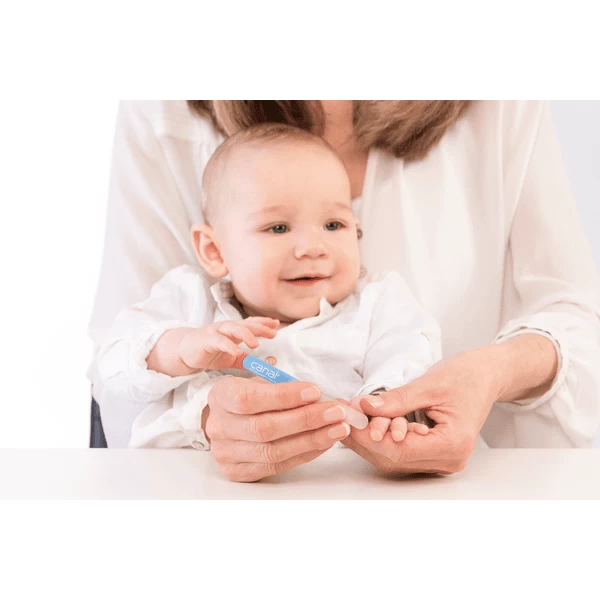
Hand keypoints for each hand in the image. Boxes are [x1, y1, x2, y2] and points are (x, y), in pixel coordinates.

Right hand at [180, 317, 278, 370]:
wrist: (185, 351)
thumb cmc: (210, 352)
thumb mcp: (232, 358)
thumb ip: (247, 360)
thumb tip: (266, 365)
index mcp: (234, 330)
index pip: (251, 323)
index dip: (264, 323)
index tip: (277, 325)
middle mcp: (227, 328)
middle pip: (246, 324)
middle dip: (260, 327)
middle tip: (273, 333)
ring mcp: (216, 332)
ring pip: (233, 328)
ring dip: (245, 334)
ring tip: (255, 344)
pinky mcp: (206, 340)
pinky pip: (219, 341)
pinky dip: (228, 345)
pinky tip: (236, 351)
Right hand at [205, 376, 350, 481]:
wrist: (228, 422)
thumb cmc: (250, 397)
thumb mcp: (258, 381)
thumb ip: (282, 385)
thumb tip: (320, 395)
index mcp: (221, 396)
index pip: (250, 398)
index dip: (284, 396)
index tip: (315, 391)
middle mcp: (219, 427)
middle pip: (264, 428)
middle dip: (306, 419)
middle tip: (337, 412)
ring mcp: (226, 453)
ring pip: (273, 451)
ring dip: (312, 439)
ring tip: (339, 428)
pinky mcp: (238, 472)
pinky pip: (277, 466)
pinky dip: (305, 453)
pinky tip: (325, 442)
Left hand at [342, 347, 501, 473]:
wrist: (486, 376)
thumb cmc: (465, 377)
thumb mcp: (428, 385)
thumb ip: (397, 400)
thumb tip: (365, 407)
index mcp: (453, 445)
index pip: (400, 450)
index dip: (369, 436)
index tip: (347, 418)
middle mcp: (449, 460)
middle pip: (394, 459)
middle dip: (365, 438)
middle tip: (344, 416)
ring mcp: (442, 460)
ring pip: (394, 458)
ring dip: (371, 439)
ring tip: (353, 417)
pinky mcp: (434, 454)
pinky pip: (402, 452)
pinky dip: (382, 439)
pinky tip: (368, 423)